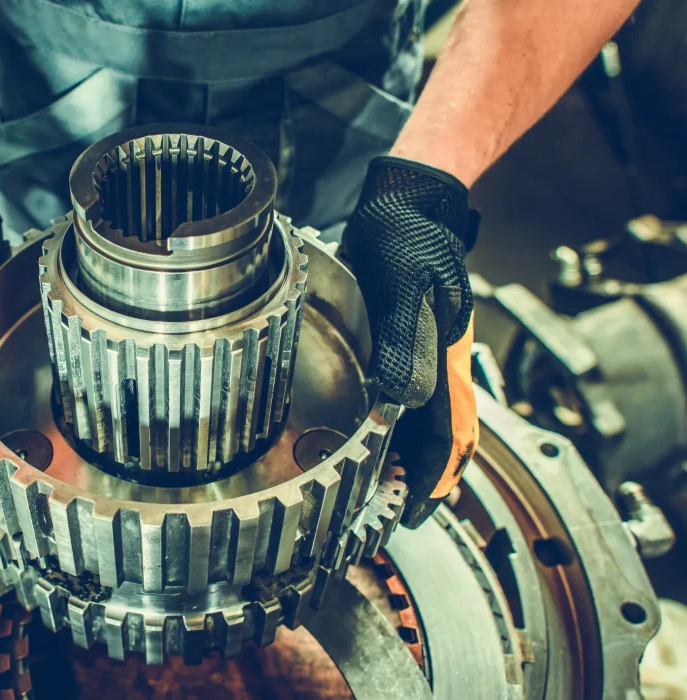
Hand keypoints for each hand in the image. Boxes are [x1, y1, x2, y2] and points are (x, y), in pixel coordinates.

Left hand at [341, 157, 479, 526]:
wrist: (405, 207)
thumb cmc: (408, 239)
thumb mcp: (405, 283)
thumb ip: (404, 337)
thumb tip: (399, 398)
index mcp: (448, 361)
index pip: (450, 436)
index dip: (432, 477)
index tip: (412, 509)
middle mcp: (441, 368)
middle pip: (443, 441)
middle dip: (423, 481)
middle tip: (391, 513)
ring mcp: (426, 360)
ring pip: (428, 426)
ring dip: (409, 461)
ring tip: (380, 489)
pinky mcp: (405, 347)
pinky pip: (409, 403)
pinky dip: (396, 431)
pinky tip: (373, 437)